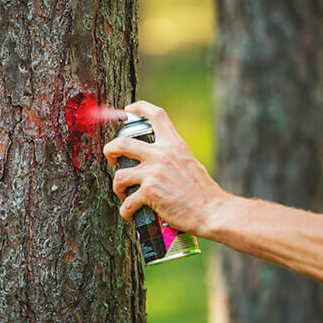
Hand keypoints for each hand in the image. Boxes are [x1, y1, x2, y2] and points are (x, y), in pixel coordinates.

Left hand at [103, 101, 226, 236]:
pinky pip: (127, 202)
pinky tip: (131, 214)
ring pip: (119, 175)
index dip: (138, 108)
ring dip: (117, 187)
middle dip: (110, 150)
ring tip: (124, 195)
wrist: (212, 211)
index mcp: (175, 145)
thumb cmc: (205, 193)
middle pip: (122, 143)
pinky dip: (126, 211)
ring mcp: (154, 173)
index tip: (128, 111)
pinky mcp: (149, 193)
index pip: (156, 115)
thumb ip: (175, 158)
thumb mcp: (192, 164)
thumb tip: (158, 162)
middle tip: (111, 159)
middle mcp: (162, 155)